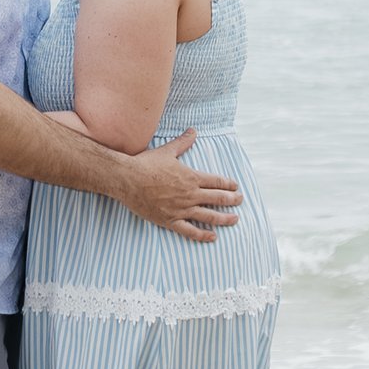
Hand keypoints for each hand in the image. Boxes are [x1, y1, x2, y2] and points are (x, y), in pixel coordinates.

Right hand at [116, 132, 242, 241]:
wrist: (127, 179)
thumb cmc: (146, 164)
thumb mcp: (167, 151)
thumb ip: (183, 142)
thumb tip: (193, 131)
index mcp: (191, 177)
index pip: (217, 181)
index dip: (229, 184)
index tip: (236, 187)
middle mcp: (190, 194)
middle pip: (217, 198)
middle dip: (232, 200)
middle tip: (241, 201)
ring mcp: (181, 209)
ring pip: (208, 216)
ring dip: (224, 218)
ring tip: (235, 219)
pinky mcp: (170, 220)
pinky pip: (190, 231)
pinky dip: (203, 235)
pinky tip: (213, 237)